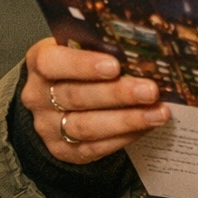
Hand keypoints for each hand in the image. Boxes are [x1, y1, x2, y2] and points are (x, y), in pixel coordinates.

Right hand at [21, 37, 169, 164]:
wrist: (55, 101)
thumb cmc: (76, 66)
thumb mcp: (79, 49)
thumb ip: (100, 47)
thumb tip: (139, 49)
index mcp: (40, 63)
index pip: (52, 63)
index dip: (83, 65)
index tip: (115, 66)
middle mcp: (39, 97)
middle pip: (76, 97)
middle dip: (117, 95)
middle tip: (150, 91)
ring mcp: (49, 127)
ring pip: (87, 126)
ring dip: (127, 120)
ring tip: (158, 113)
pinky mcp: (65, 150)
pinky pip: (95, 147)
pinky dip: (125, 136)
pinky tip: (147, 126)